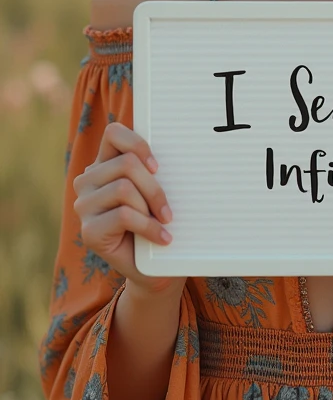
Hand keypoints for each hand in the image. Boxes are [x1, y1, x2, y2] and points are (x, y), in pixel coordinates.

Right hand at [73, 122, 185, 296]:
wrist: (156, 267)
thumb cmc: (159, 221)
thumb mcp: (157, 190)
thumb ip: (154, 169)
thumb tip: (182, 144)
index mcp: (104, 164)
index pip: (113, 133)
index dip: (138, 143)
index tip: (158, 166)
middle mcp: (88, 181)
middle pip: (126, 164)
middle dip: (154, 187)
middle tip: (168, 209)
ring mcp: (84, 206)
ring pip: (124, 188)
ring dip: (150, 207)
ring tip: (161, 223)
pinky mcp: (88, 231)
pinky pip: (123, 215)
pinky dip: (149, 227)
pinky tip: (162, 238)